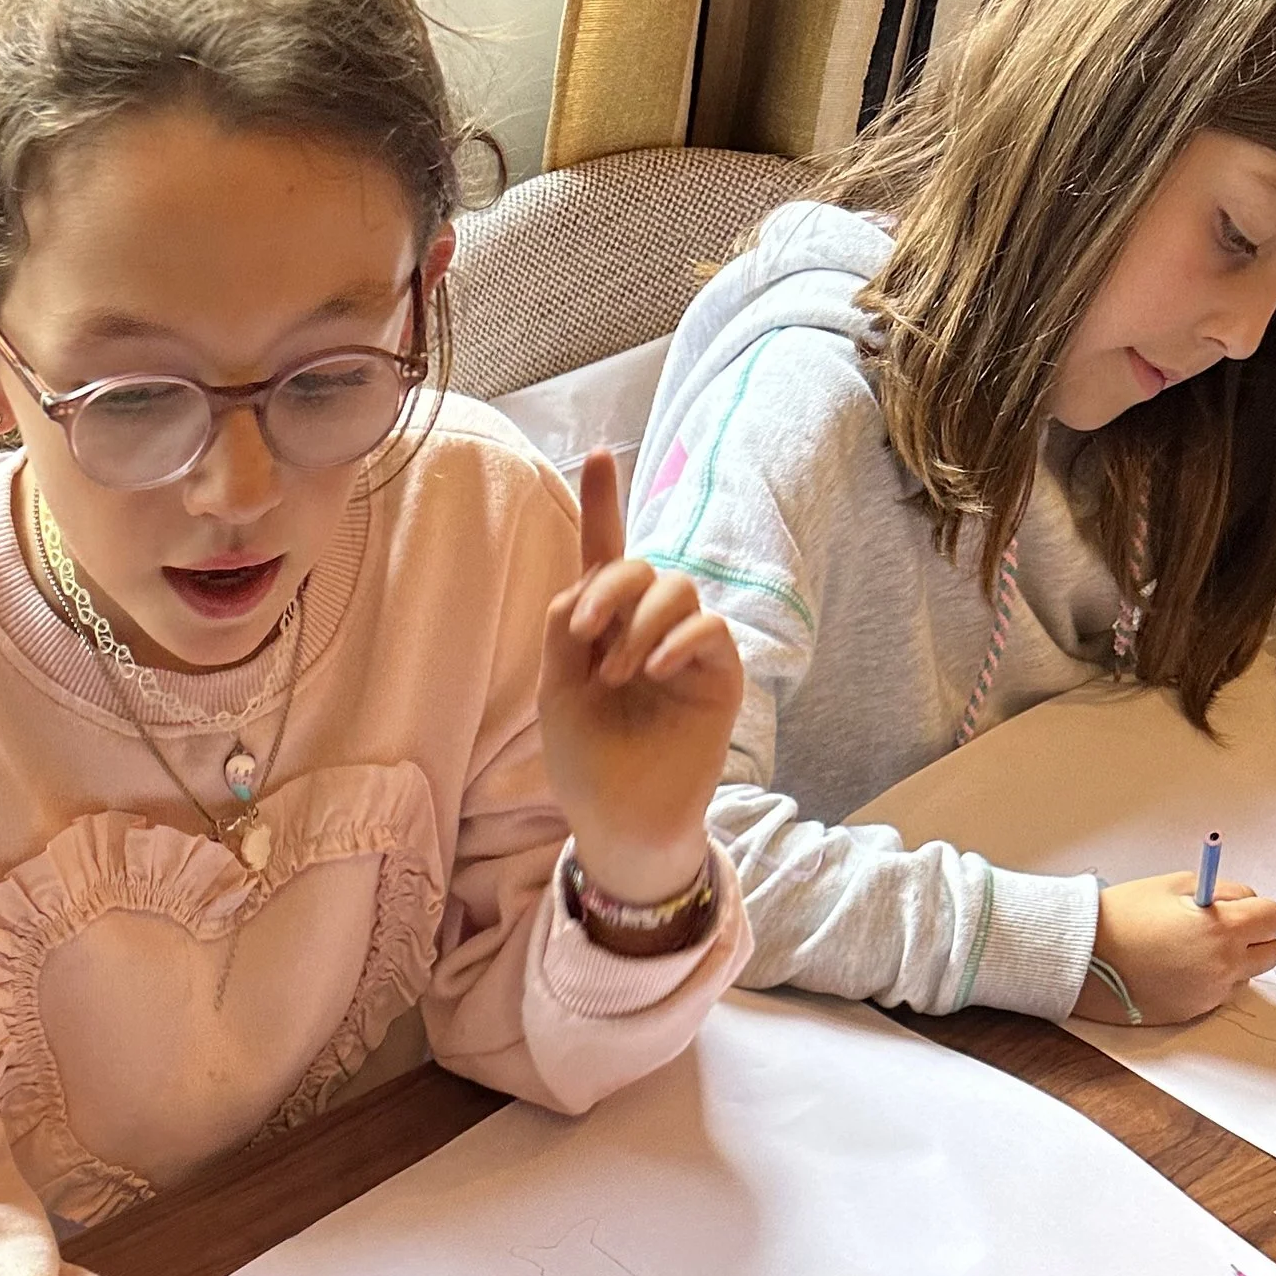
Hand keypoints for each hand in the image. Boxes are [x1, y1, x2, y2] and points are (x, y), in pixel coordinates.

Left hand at [539, 449, 743, 915]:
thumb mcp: (556, 692)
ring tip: (615, 676)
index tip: (599, 453)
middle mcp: (648, 629)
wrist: (618, 822)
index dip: (604, 504)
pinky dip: (679, 638)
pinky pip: (710, 627)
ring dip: (639, 622)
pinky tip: (654, 669)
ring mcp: (687, 649)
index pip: (606, 554)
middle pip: (641, 566)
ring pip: (677, 588)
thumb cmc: (585, 763)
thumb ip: (564, 630)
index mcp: (604, 628)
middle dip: (610, 585)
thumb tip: (588, 579)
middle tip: (581, 636)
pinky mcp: (719, 674)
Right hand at [1079, 872, 1275, 1023]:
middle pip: (1270, 952)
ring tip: (1192, 950)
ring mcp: (1207, 993)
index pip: (1275, 918)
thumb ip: (1221, 891)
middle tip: (1221, 929)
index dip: (1258, 909)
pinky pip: (1216, 995)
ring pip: (1245, 976)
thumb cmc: (1118, 920)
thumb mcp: (1174, 885)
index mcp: (1223, 929)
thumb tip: (1241, 900)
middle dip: (1252, 938)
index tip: (1243, 909)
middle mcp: (1222, 966)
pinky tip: (1175, 969)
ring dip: (1231, 962)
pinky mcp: (1190, 1012)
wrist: (1078, 959)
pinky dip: (1206, 982)